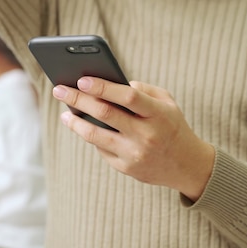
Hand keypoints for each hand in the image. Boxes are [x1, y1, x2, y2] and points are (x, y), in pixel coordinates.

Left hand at [52, 77, 215, 200]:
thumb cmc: (172, 126)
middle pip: (105, 114)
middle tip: (59, 89)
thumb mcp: (167, 102)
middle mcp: (146, 134)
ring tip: (64, 112)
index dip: (103, 87)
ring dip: (75, 122)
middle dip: (78, 100)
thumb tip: (110, 83)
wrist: (187, 166)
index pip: (127, 97)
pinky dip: (89, 135)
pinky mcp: (126, 168)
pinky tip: (80, 126)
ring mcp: (134, 153)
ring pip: (95, 135)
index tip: (81, 79)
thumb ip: (142, 90)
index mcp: (158, 114)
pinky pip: (101, 149)